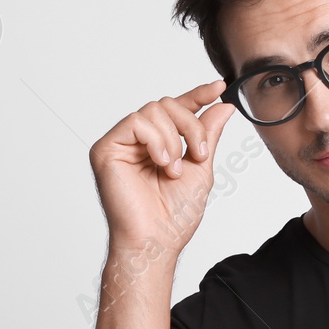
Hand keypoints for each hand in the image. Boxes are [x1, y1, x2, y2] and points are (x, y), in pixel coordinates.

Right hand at [89, 80, 238, 255]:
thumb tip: (223, 106)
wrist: (156, 241)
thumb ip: (208, 135)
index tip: (219, 87)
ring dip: (174, 139)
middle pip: (166, 104)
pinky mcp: (105, 149)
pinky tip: (161, 163)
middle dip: (191, 126)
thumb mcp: (201, 168)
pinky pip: (136, 122)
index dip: (197, 96)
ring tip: (174, 169)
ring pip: (153, 110)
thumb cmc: (174, 216)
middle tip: (199, 155)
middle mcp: (136, 141)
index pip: (176, 110)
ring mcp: (120, 143)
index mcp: (157, 145)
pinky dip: (157, 141)